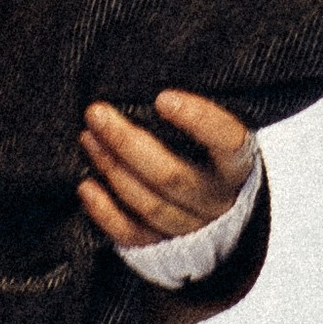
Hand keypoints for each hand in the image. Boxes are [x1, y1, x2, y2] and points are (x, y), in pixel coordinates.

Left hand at [76, 91, 256, 250]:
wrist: (219, 211)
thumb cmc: (208, 154)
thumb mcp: (212, 132)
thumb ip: (190, 113)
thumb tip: (143, 76)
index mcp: (236, 164)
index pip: (226, 140)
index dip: (198, 120)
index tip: (162, 97)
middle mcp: (217, 199)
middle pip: (171, 176)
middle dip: (127, 142)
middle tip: (96, 112)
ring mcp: (192, 228)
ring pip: (149, 204)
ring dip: (112, 169)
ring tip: (87, 137)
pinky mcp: (165, 247)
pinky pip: (133, 234)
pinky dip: (106, 212)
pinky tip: (86, 186)